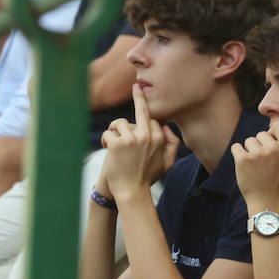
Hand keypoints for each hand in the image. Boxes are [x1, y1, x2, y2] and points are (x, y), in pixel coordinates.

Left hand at [99, 86, 178, 200]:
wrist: (131, 192)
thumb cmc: (148, 177)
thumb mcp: (168, 163)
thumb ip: (173, 144)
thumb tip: (167, 127)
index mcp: (159, 138)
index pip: (152, 119)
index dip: (147, 118)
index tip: (145, 103)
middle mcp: (146, 135)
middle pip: (141, 110)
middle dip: (139, 96)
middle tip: (136, 86)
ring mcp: (131, 139)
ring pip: (119, 123)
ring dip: (114, 131)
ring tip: (113, 143)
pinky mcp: (116, 144)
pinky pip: (108, 133)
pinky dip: (105, 140)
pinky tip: (107, 149)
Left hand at [232, 119, 278, 207]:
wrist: (267, 203)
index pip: (276, 126)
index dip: (273, 135)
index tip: (274, 148)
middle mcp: (273, 148)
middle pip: (261, 134)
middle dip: (261, 145)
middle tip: (266, 163)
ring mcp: (257, 154)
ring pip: (249, 141)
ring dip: (250, 151)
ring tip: (257, 166)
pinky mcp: (242, 159)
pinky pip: (237, 147)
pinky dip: (239, 155)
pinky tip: (246, 166)